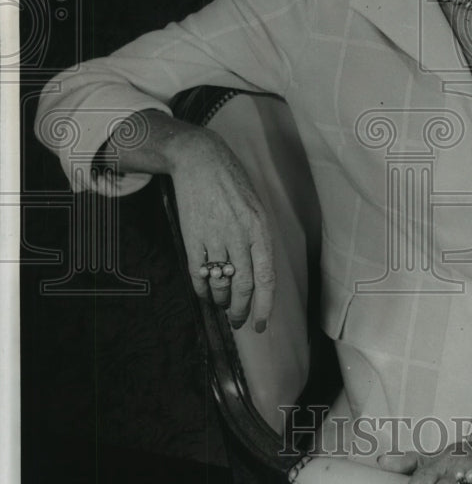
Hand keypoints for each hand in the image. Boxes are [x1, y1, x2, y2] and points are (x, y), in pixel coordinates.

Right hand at [167, 126, 275, 331]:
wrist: (200, 160)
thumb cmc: (231, 183)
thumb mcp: (255, 207)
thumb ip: (257, 239)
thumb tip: (258, 274)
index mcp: (260, 229)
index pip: (266, 277)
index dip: (264, 305)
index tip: (260, 324)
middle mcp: (239, 235)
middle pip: (243, 286)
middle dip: (240, 310)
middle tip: (238, 321)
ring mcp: (215, 236)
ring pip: (220, 283)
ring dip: (221, 301)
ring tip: (222, 305)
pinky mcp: (192, 236)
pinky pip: (198, 273)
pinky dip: (202, 289)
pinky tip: (205, 294)